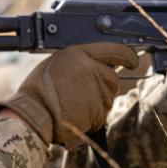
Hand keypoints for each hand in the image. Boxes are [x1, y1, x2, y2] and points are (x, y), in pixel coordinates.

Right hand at [0, 43, 138, 148]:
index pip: (112, 50)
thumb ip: (78, 62)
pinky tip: (74, 115)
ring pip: (108, 96)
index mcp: (78, 54)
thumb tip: (94, 65)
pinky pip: (102, 113)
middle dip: (102, 86)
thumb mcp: (56, 64)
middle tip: (79, 94)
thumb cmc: (38, 92)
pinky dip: (92, 117)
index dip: (126, 56)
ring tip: (71, 104)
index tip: (133, 61)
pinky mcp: (99, 110)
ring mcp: (97, 90)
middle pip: (111, 77)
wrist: (33, 115)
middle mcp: (91, 69)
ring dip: (95, 102)